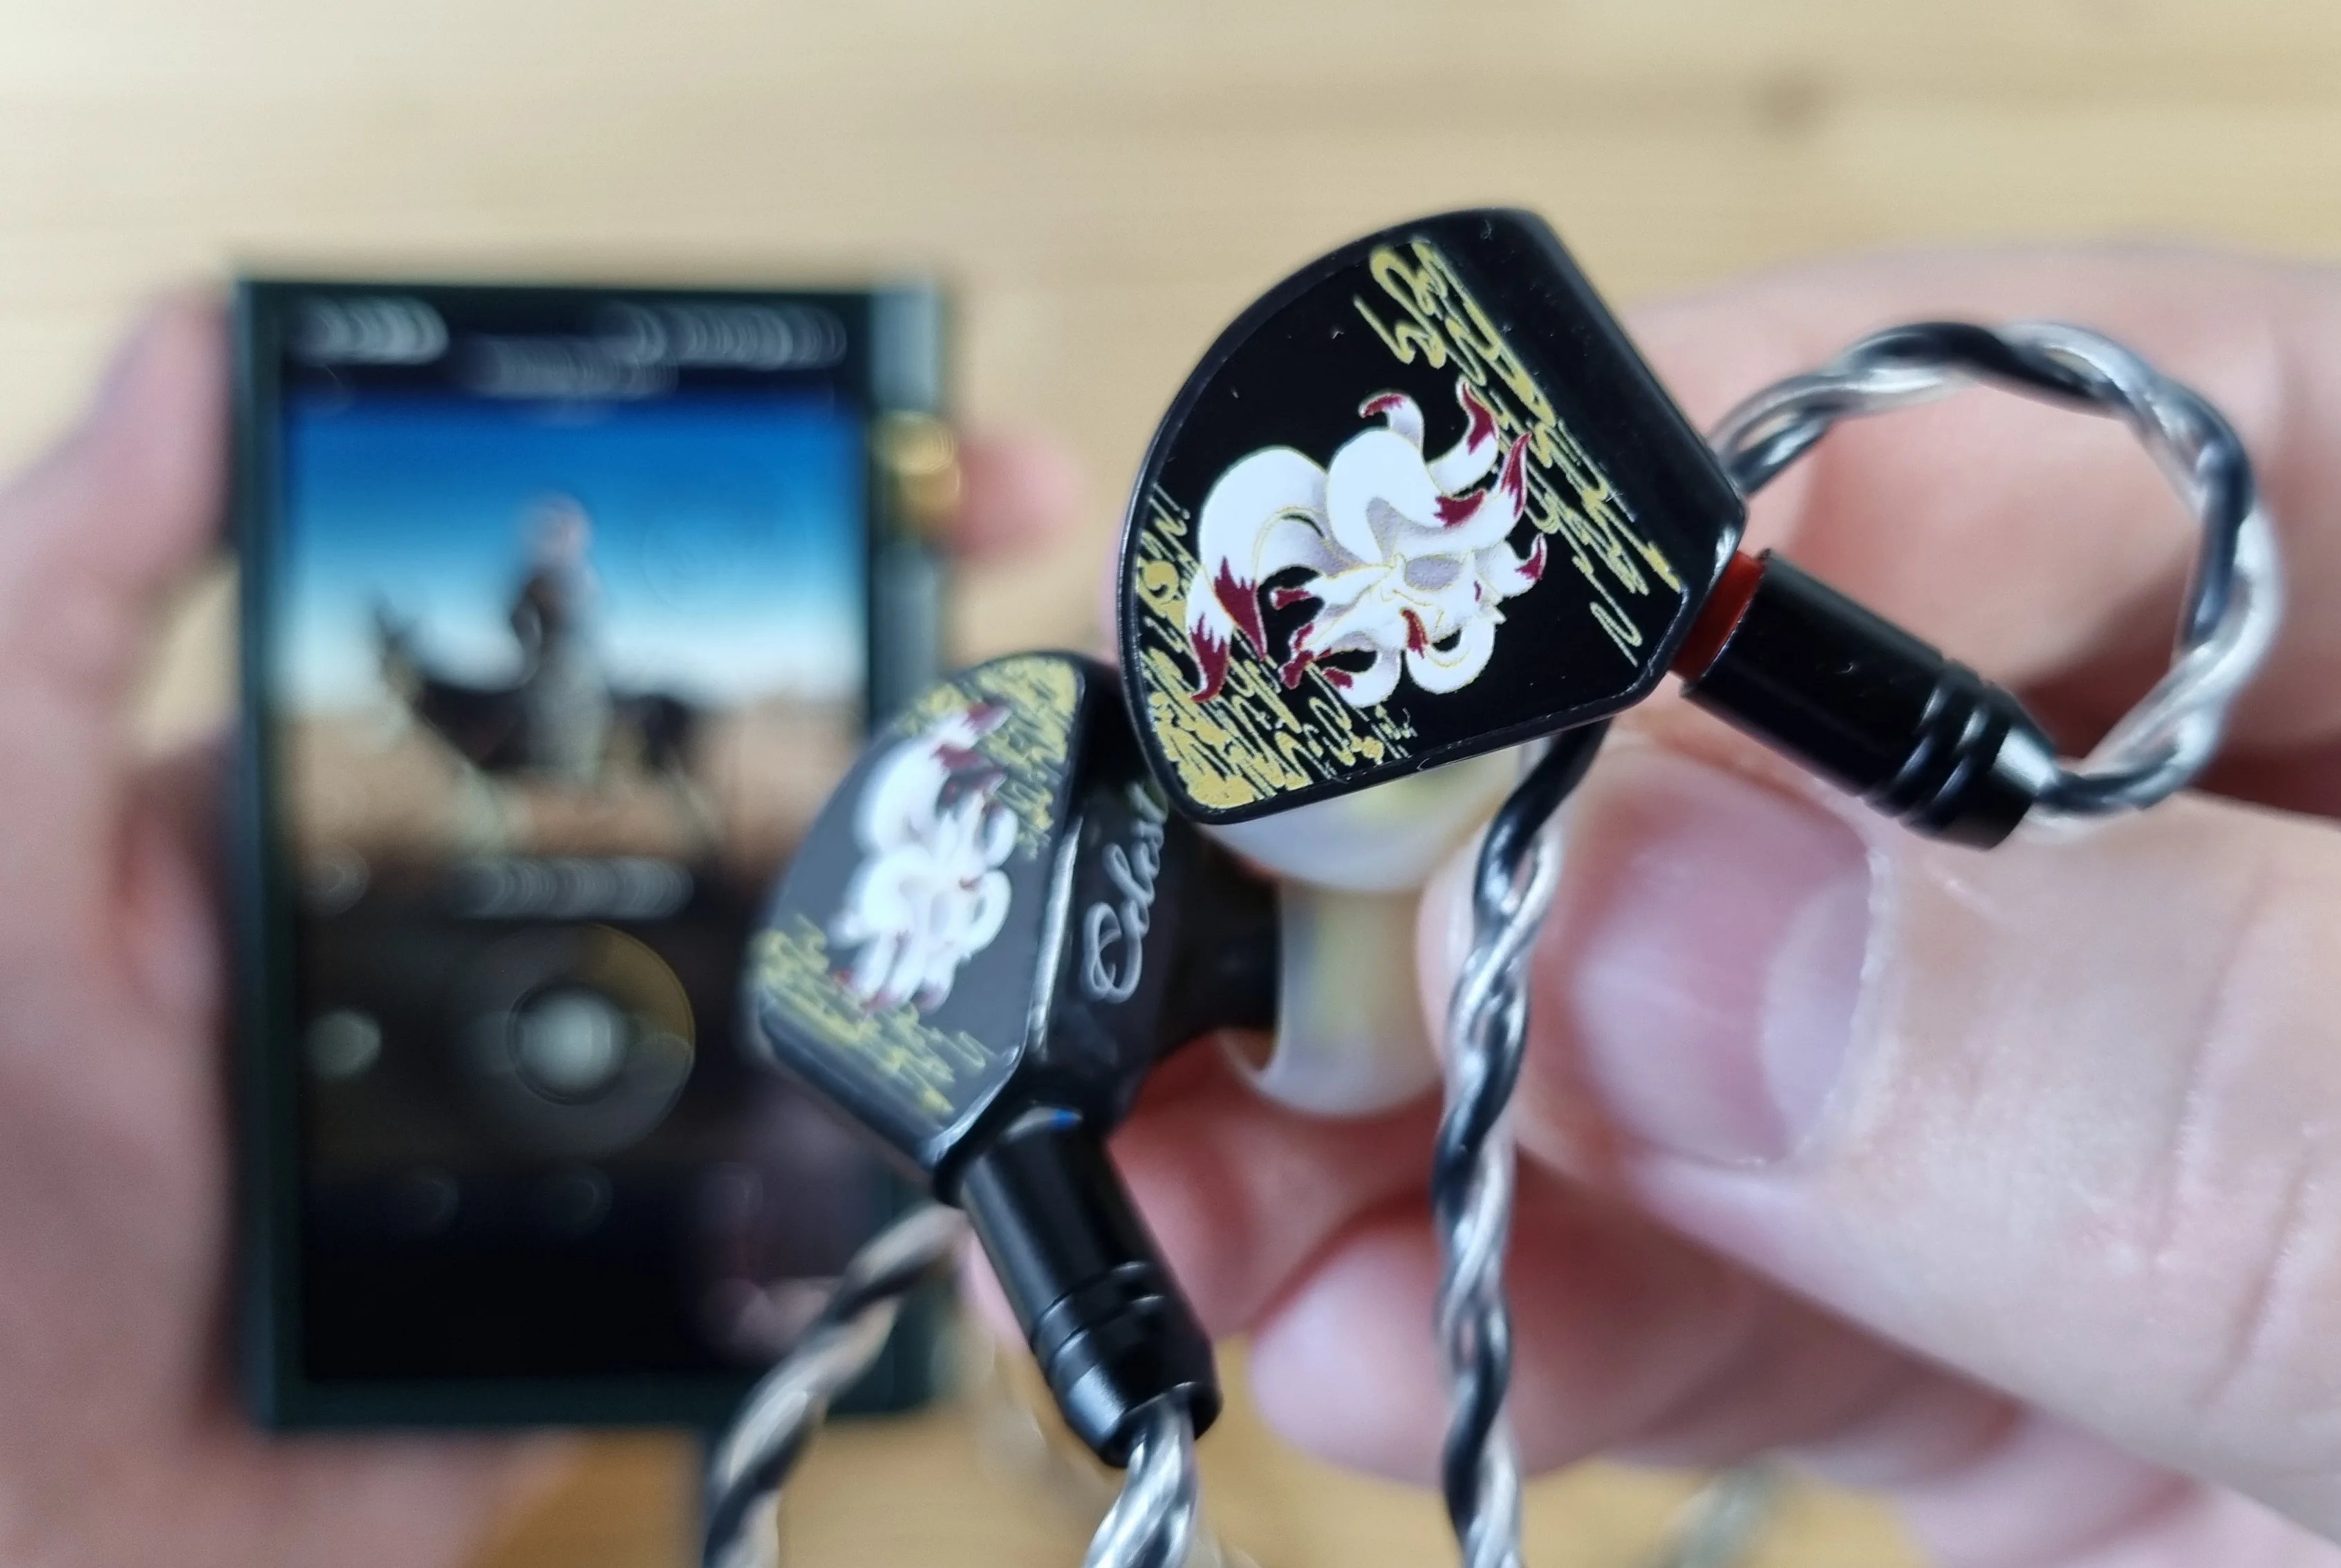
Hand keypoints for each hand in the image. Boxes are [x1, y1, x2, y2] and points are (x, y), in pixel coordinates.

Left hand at [0, 298, 1077, 1566]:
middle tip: (1085, 611)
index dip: (775, 537)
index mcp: (371, 830)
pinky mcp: (637, 1285)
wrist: (23, 1540)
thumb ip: (82, 592)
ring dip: (958, 911)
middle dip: (936, 686)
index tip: (922, 457)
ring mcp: (588, 1120)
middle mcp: (502, 955)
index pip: (615, 648)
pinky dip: (908, 1152)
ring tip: (1099, 813)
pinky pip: (807, 1207)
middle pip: (761, 793)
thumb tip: (196, 338)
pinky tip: (1016, 1064)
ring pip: (815, 988)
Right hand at [1110, 249, 2340, 1566]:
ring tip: (1237, 1163)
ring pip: (1752, 1017)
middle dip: (1544, 819)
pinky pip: (1760, 1279)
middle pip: (1868, 718)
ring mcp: (2193, 1114)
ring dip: (1470, 1089)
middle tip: (1270, 921)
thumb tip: (1720, 919)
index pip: (2157, 439)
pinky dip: (1549, 1303)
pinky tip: (1379, 1322)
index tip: (1492, 637)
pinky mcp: (2070, 1369)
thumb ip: (2316, 1121)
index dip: (1786, 492)